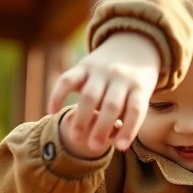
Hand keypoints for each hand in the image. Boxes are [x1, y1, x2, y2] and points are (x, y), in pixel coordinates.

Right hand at [49, 32, 160, 155]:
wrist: (132, 45)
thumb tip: (111, 139)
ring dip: (82, 118)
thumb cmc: (135, 84)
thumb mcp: (141, 94)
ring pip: (90, 95)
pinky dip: (58, 95)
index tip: (120, 147)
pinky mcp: (83, 65)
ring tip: (75, 137)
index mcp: (139, 87)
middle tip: (93, 147)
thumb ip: (128, 115)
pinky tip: (51, 111)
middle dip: (101, 128)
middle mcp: (120, 77)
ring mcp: (101, 71)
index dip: (129, 129)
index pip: (136, 110)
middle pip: (111, 105)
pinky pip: (68, 80)